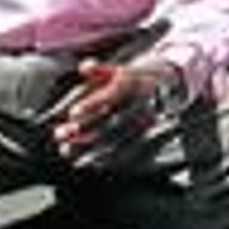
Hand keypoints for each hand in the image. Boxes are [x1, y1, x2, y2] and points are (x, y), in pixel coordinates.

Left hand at [52, 61, 182, 167]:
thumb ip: (100, 69)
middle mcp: (143, 104)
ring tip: (66, 150)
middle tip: (60, 133)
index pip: (113, 94)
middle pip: (113, 120)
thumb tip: (84, 67)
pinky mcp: (148, 138)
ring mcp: (147, 123)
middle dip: (85, 129)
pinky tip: (86, 161)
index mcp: (135, 84)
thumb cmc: (135, 81)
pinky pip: (127, 152)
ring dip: (90, 147)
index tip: (72, 112)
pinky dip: (105, 159)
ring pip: (118, 138)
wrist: (168, 89)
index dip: (93, 103)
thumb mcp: (119, 70)